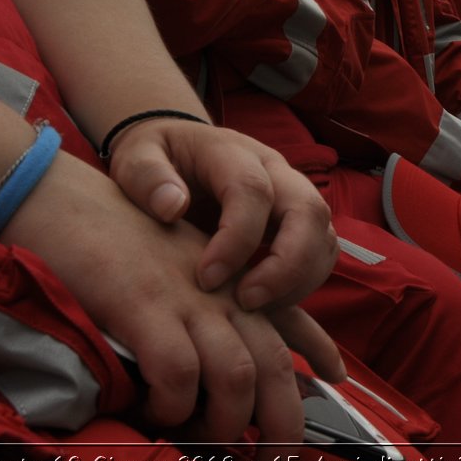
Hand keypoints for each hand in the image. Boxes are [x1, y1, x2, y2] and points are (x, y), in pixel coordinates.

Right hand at [4, 154, 343, 445]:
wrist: (60, 198)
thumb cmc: (108, 237)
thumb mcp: (173, 264)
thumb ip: (201, 302)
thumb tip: (208, 361)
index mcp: (226, 278)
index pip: (288, 315)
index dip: (316, 348)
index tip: (337, 378)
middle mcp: (218, 287)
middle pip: (273, 361)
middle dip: (282, 421)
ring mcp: (186, 295)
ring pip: (236, 373)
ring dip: (227, 422)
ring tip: (209, 446)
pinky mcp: (145, 304)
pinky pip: (179, 372)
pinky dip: (172, 405)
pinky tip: (157, 414)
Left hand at [109, 118, 337, 312]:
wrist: (178, 151)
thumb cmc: (157, 159)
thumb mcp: (137, 157)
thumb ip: (147, 177)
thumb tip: (173, 207)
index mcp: (232, 151)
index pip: (253, 190)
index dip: (235, 240)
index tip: (205, 279)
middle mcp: (275, 169)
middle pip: (309, 211)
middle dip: (286, 265)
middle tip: (246, 302)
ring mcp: (292, 195)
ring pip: (323, 236)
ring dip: (298, 280)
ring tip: (253, 309)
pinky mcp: (299, 222)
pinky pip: (321, 254)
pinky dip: (302, 284)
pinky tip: (263, 305)